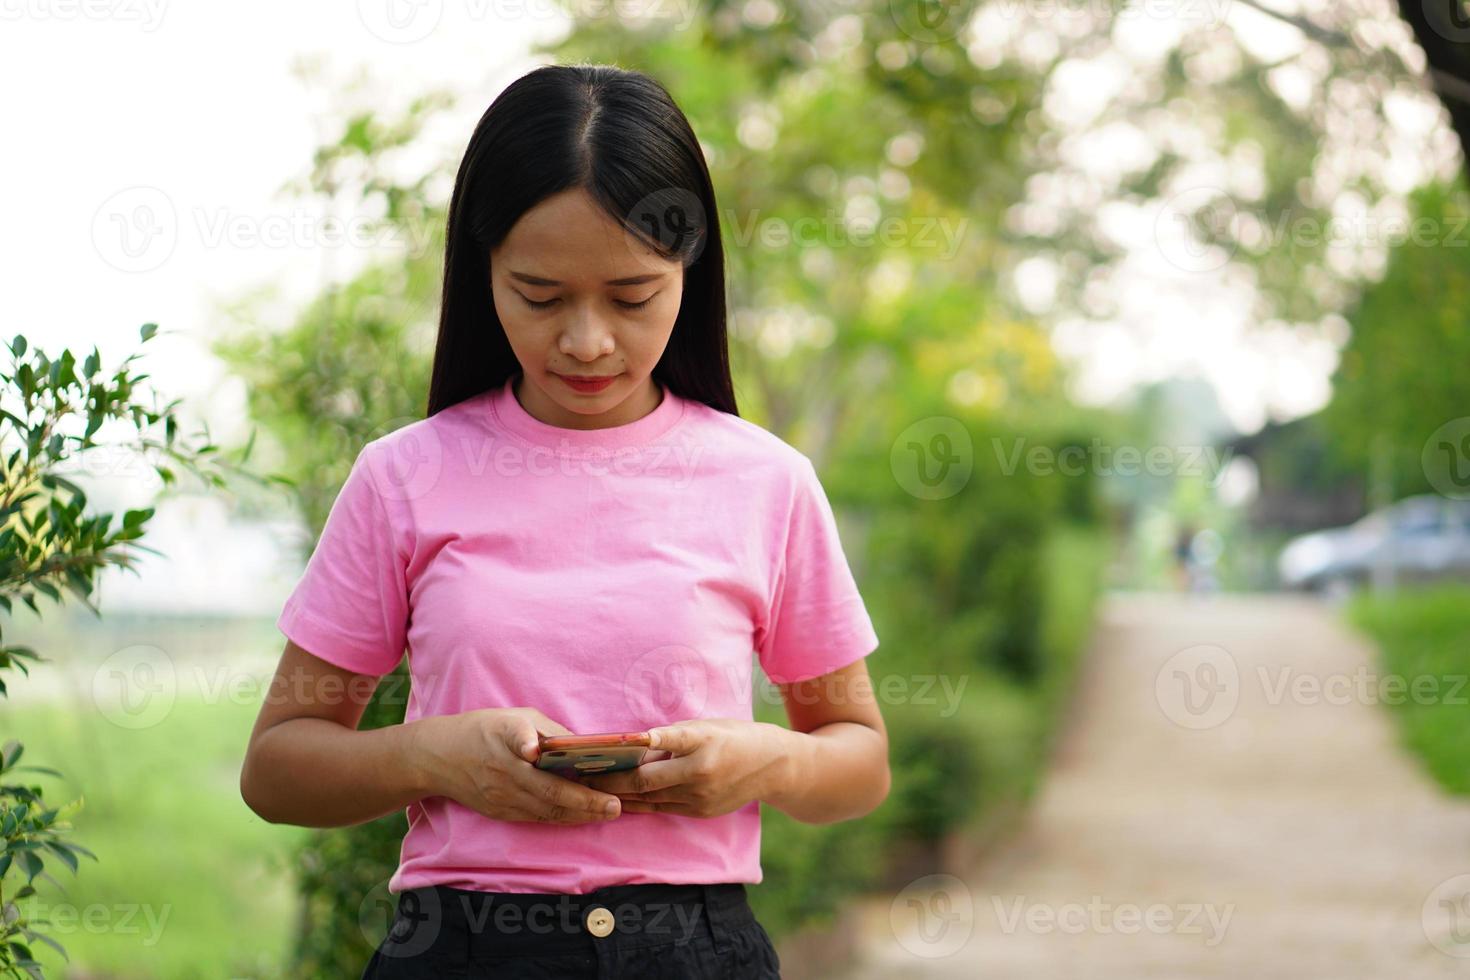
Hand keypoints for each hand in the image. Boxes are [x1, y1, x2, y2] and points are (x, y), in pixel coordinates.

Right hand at [410, 707, 624, 824]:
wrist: (438, 757)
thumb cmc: (484, 730)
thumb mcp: (513, 717)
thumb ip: (547, 730)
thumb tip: (585, 745)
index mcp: (504, 738)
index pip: (519, 741)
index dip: (529, 743)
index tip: (544, 753)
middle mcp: (503, 771)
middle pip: (547, 791)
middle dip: (584, 801)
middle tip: (614, 805)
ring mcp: (501, 797)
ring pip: (545, 811)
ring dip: (578, 814)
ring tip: (608, 812)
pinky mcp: (500, 811)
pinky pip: (536, 817)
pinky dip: (562, 817)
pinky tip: (583, 815)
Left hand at [577, 719, 788, 817]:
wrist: (775, 766)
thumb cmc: (735, 737)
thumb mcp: (708, 727)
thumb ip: (674, 738)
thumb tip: (635, 748)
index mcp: (704, 741)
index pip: (666, 740)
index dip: (637, 743)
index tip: (609, 743)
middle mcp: (701, 771)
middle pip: (644, 780)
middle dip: (609, 778)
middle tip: (582, 772)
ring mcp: (700, 797)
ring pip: (648, 798)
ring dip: (618, 793)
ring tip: (591, 786)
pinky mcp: (700, 812)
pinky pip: (660, 808)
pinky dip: (637, 803)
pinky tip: (617, 798)